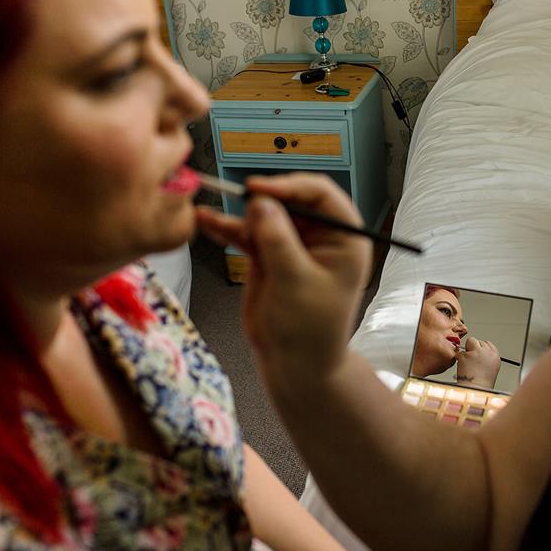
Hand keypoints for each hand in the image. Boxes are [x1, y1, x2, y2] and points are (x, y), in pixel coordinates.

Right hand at [195, 173, 371, 382]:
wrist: (294, 364)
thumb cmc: (309, 329)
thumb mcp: (295, 283)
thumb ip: (278, 241)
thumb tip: (261, 203)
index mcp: (344, 238)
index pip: (321, 195)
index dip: (290, 185)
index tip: (259, 189)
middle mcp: (321, 235)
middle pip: (290, 199)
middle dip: (263, 200)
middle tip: (240, 208)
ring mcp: (293, 243)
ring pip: (265, 215)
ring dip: (238, 213)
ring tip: (209, 214)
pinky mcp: (269, 255)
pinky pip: (248, 234)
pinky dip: (228, 228)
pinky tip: (206, 221)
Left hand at [455, 337, 500, 388]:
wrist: (475, 391)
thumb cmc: (482, 384)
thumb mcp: (491, 369)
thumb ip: (486, 358)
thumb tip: (479, 353)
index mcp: (495, 356)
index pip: (488, 344)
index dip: (481, 348)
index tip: (478, 353)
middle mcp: (487, 353)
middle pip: (478, 341)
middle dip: (473, 347)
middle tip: (471, 359)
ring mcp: (475, 353)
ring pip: (469, 342)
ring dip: (467, 350)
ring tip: (467, 363)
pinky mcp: (465, 355)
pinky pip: (460, 352)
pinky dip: (459, 358)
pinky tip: (463, 367)